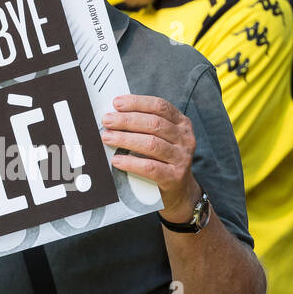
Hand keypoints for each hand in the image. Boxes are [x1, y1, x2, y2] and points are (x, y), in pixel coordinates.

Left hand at [102, 95, 198, 218]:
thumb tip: (114, 115)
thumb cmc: (163, 159)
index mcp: (182, 123)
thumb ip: (145, 125)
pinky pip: (150, 167)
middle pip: (154, 124)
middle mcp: (185, 138)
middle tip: (107, 120)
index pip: (160, 106)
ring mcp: (182, 158)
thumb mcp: (161, 138)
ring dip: (126, 139)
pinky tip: (117, 160)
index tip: (116, 103)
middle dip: (127, 120)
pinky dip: (131, 163)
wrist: (179, 190)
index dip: (137, 103)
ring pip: (151, 144)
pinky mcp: (175, 177)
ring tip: (107, 138)